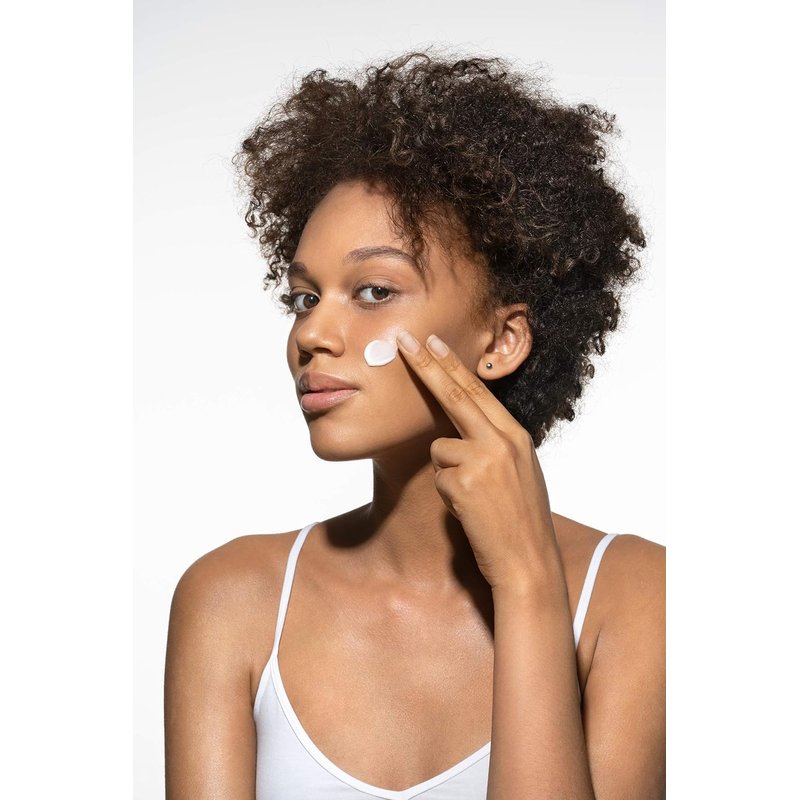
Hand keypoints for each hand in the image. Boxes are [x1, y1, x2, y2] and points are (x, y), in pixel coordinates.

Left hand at [395, 329, 560, 591]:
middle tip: (403, 341)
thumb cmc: (520, 521)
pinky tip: (470, 511)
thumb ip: (495, 445)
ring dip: (448, 474)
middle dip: (427, 366)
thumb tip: (463, 429)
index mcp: (517, 436)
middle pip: (456, 395)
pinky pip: (439, 476)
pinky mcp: (465, 480)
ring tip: (475, 500)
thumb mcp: (519, 472)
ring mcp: (485, 459)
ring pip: (440, 448)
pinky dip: (448, 494)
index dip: (452, 366)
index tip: (433, 343)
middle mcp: (503, 440)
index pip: (478, 392)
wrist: (528, 562)